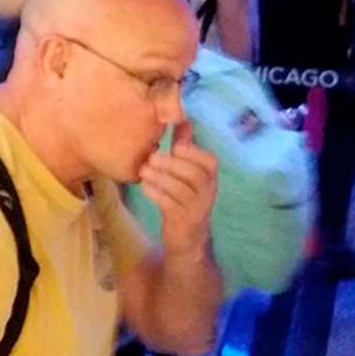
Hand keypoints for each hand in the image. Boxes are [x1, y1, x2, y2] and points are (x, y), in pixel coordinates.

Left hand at [138, 122, 219, 258]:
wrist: (187, 239)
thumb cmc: (183, 198)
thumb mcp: (187, 171)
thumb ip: (184, 146)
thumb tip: (182, 116)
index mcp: (210, 178)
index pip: (209, 161)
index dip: (192, 152)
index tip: (176, 146)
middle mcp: (208, 193)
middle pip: (193, 174)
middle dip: (171, 163)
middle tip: (152, 156)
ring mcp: (197, 209)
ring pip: (180, 189)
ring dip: (160, 177)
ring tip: (144, 170)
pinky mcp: (183, 221)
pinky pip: (170, 204)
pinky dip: (156, 193)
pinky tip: (145, 186)